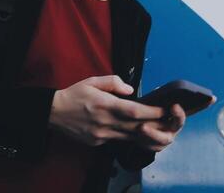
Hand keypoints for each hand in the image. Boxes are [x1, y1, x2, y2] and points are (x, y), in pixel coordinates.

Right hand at [49, 75, 163, 145]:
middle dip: (156, 125)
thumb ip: (113, 82)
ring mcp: (101, 135)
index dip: (153, 112)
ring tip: (160, 131)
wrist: (54, 112)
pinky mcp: (97, 142)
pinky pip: (118, 140)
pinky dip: (129, 137)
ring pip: (130, 137)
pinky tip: (137, 134)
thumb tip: (131, 90)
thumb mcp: (92, 81)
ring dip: (146, 135)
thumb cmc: (74, 94)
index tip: (166, 110)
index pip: (135, 111)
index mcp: (105, 105)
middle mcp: (105, 122)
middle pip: (137, 127)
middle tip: (169, 122)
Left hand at [136, 95, 216, 151]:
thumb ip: (152, 97)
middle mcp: (174, 126)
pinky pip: (152, 145)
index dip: (203, 103)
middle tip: (174, 106)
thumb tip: (154, 91)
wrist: (130, 130)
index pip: (191, 108)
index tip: (211, 98)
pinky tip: (136, 135)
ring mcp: (166, 137)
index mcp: (174, 114)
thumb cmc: (141, 113)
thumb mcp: (147, 103)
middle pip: (180, 122)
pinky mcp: (156, 147)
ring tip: (142, 127)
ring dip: (153, 133)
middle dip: (179, 115)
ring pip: (164, 138)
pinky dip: (143, 140)